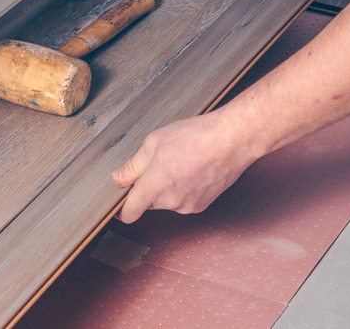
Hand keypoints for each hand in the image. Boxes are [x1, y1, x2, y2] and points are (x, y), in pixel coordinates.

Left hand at [112, 111, 250, 223]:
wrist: (231, 140)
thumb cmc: (196, 136)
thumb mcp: (154, 142)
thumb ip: (133, 165)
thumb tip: (118, 178)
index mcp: (154, 186)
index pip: (130, 212)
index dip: (122, 210)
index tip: (119, 206)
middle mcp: (170, 201)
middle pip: (149, 202)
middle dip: (149, 188)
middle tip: (160, 163)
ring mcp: (187, 206)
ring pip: (167, 201)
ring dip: (168, 188)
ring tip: (181, 163)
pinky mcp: (202, 205)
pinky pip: (184, 201)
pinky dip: (184, 190)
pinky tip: (193, 170)